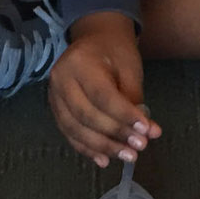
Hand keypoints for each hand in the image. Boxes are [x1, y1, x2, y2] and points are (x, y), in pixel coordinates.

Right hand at [48, 12, 160, 166]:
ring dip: (102, 147)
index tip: (146, 131)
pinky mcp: (55, 109)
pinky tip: (105, 160)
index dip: (124, 116)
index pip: (102, 95)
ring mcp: (54, 95)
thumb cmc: (115, 52)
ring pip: (75, 129)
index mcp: (80, 63)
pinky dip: (87, 149)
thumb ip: (134, 99)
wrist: (94, 38)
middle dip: (115, 135)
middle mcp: (61, 79)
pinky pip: (69, 134)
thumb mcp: (129, 68)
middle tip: (139, 147)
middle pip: (86, 115)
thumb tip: (145, 132)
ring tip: (127, 157)